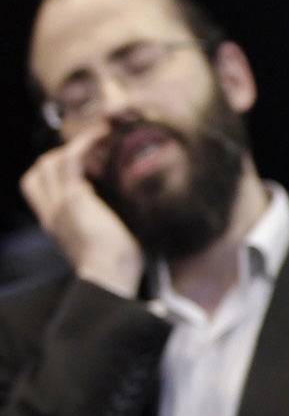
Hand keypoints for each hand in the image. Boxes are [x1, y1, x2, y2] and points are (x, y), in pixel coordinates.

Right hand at [20, 118, 143, 296]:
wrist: (109, 278)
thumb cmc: (115, 268)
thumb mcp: (102, 244)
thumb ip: (101, 226)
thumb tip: (124, 218)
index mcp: (56, 224)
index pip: (39, 189)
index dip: (55, 174)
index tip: (84, 168)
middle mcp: (52, 212)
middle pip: (39, 172)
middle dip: (61, 156)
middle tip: (92, 150)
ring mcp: (60, 204)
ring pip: (51, 162)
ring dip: (76, 146)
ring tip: (101, 138)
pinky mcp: (74, 198)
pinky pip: (72, 160)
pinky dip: (86, 145)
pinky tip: (104, 137)